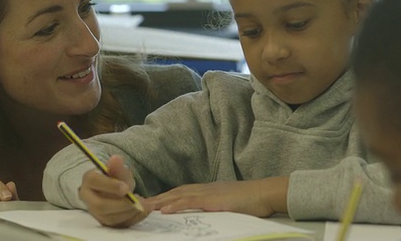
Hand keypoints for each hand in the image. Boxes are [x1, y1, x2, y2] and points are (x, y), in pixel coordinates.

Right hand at [79, 155, 151, 227]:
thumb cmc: (115, 178)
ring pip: (111, 218)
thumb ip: (117, 167)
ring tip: (146, 204)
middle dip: (122, 204)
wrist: (113, 190)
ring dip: (130, 212)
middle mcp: (88, 199)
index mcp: (89, 181)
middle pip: (101, 206)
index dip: (110, 186)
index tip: (126, 188)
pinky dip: (134, 218)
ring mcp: (96, 214)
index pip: (95, 182)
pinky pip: (119, 225)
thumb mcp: (117, 170)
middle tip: (139, 200)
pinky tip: (145, 211)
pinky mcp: (106, 223)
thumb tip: (116, 158)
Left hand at [147, 177, 288, 216]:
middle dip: (154, 199)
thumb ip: (211, 205)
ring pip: (177, 196)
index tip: (146, 203)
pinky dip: (177, 205)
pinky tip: (165, 209)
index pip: (177, 193)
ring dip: (159, 202)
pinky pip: (191, 201)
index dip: (161, 198)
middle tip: (135, 205)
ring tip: (143, 208)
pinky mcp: (213, 200)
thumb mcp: (225, 203)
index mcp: (204, 190)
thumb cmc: (248, 201)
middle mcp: (202, 189)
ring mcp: (207, 193)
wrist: (264, 193)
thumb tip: (201, 212)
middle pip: (172, 193)